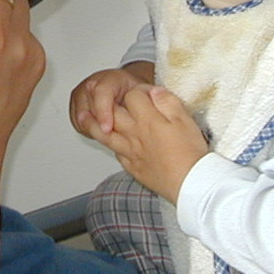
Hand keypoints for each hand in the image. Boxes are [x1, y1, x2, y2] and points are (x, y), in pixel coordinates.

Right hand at [69, 63, 156, 140]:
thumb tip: (158, 100)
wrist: (126, 89)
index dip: (104, 111)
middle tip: (109, 137)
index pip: (102, 92)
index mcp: (112, 78)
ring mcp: (83, 92)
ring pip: (81, 114)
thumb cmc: (135, 92)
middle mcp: (94, 82)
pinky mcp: (76, 102)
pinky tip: (99, 132)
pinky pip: (77, 119)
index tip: (108, 128)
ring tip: (108, 134)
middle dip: (97, 123)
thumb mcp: (145, 92)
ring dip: (91, 127)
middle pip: (88, 105)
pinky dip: (86, 128)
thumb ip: (151, 96)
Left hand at [98, 85, 207, 203]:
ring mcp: (131, 151)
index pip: (133, 96)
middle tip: (101, 97)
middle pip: (112, 113)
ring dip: (93, 124)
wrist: (190, 183)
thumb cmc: (190, 153)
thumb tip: (154, 91)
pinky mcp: (133, 166)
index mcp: (148, 119)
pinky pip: (116, 152)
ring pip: (105, 135)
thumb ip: (167, 102)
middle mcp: (134, 134)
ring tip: (83, 117)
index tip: (148, 93)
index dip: (139, 90)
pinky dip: (111, 145)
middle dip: (105, 102)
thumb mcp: (186, 120)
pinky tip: (111, 143)